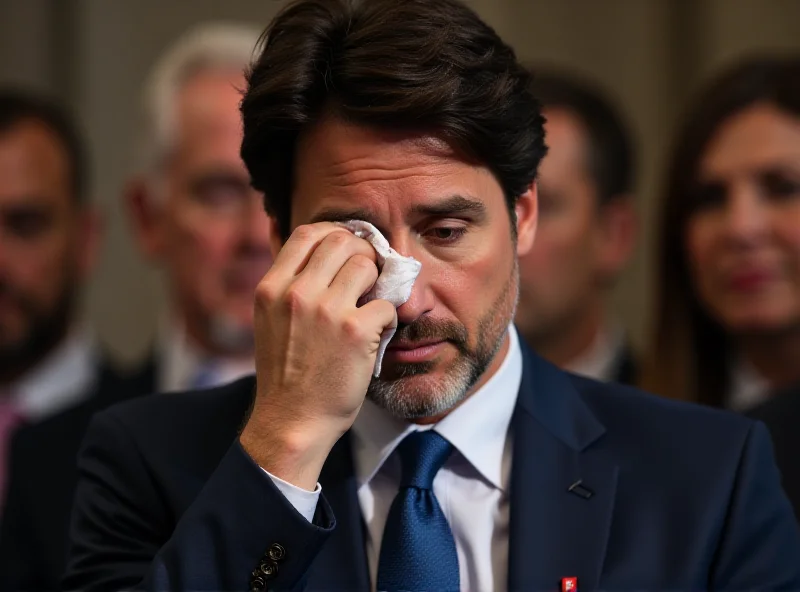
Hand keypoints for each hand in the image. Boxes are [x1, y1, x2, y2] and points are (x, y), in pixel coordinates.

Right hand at [240, 223, 396, 489]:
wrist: (291, 422)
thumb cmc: (285, 373)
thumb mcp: (269, 319)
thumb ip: (285, 284)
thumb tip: (302, 241)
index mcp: (271, 288)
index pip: (308, 233)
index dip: (334, 233)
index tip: (347, 249)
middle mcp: (296, 294)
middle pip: (341, 241)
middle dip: (360, 252)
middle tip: (369, 273)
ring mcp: (327, 311)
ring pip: (366, 265)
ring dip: (377, 281)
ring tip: (372, 303)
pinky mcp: (356, 332)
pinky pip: (385, 303)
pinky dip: (388, 316)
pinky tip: (379, 332)